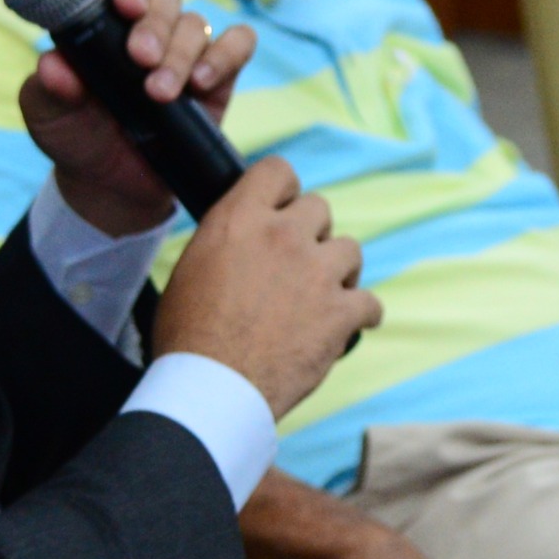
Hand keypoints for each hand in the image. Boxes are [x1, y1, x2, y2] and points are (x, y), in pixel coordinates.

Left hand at [18, 0, 258, 234]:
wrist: (111, 185)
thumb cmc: (75, 137)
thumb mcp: (47, 116)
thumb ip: (47, 89)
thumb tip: (51, 65)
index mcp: (104, 24)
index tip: (123, 4)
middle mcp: (147, 27)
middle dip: (154, 25)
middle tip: (141, 59)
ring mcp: (185, 49)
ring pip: (195, 24)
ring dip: (180, 54)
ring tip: (160, 93)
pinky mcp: (219, 74)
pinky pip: (238, 43)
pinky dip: (224, 55)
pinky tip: (202, 83)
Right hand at [154, 160, 377, 419]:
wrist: (211, 388)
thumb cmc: (188, 336)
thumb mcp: (192, 267)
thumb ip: (227, 240)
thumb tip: (241, 240)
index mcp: (240, 219)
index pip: (277, 171)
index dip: (282, 191)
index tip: (281, 212)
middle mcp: (283, 236)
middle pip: (320, 209)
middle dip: (311, 234)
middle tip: (296, 265)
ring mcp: (317, 272)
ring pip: (350, 249)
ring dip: (339, 270)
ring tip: (321, 295)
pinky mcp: (341, 311)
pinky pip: (370, 302)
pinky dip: (361, 314)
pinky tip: (348, 325)